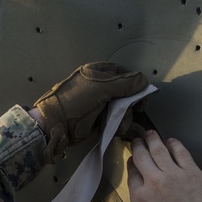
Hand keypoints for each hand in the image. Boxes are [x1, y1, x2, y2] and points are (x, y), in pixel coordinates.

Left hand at [33, 62, 148, 162]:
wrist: (57, 125)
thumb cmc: (75, 101)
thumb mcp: (101, 88)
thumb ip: (124, 83)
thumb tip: (144, 81)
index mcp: (98, 72)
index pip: (123, 73)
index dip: (134, 83)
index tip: (142, 93)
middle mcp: (100, 86)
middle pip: (126, 92)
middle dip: (131, 104)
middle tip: (135, 110)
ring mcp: (100, 103)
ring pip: (123, 108)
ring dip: (125, 117)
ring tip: (120, 124)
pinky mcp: (100, 118)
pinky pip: (116, 119)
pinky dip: (120, 124)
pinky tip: (118, 129)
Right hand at [127, 130, 201, 201]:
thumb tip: (139, 188)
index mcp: (140, 195)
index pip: (133, 172)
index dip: (132, 162)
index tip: (133, 158)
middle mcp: (154, 180)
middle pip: (143, 157)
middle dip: (138, 146)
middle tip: (138, 140)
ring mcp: (173, 174)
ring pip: (159, 150)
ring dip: (153, 140)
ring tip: (150, 133)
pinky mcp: (191, 171)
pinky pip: (180, 153)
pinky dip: (174, 145)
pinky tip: (171, 141)